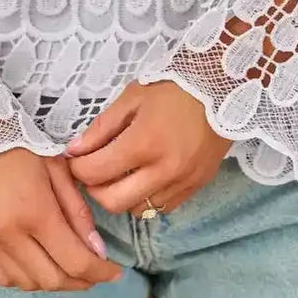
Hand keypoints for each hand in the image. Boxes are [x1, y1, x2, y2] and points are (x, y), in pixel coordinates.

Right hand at [0, 149, 121, 290]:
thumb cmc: (20, 151)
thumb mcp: (58, 170)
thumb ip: (78, 211)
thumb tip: (98, 248)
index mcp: (35, 213)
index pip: (75, 260)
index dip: (100, 272)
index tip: (115, 272)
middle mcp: (9, 235)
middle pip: (52, 279)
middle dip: (81, 281)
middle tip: (96, 272)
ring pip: (28, 283)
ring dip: (54, 282)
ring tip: (71, 269)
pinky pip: (4, 277)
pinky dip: (27, 279)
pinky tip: (41, 265)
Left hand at [68, 81, 231, 214]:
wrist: (223, 88)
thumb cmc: (174, 87)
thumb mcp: (133, 98)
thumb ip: (101, 127)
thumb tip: (74, 151)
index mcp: (144, 143)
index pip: (95, 172)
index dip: (77, 167)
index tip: (77, 157)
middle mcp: (164, 169)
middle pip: (112, 202)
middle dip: (95, 188)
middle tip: (96, 169)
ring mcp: (183, 181)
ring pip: (138, 209)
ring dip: (123, 195)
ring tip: (122, 173)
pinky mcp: (197, 185)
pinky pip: (163, 206)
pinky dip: (148, 196)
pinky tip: (147, 176)